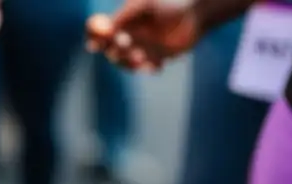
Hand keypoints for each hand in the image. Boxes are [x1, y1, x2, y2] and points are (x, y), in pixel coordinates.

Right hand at [86, 0, 205, 71]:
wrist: (197, 11)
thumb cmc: (170, 1)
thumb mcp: (144, 4)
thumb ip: (125, 15)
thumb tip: (107, 29)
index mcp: (123, 19)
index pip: (100, 31)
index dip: (94, 38)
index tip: (94, 45)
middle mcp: (129, 34)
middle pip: (111, 50)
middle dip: (116, 50)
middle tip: (127, 43)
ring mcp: (142, 47)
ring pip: (126, 63)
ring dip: (129, 63)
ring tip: (142, 58)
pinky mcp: (157, 58)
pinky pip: (146, 69)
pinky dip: (149, 68)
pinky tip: (157, 65)